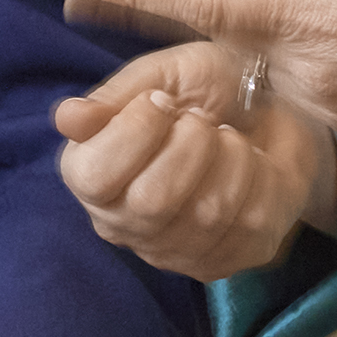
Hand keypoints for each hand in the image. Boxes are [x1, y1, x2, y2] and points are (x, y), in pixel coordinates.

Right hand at [54, 40, 336, 280]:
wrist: (268, 106)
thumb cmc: (204, 91)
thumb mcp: (160, 75)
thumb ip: (114, 97)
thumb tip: (68, 119)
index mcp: (89, 175)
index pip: (94, 177)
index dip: (136, 131)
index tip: (162, 101)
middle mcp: (122, 224)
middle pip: (151, 202)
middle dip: (190, 144)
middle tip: (203, 120)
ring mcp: (172, 252)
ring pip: (206, 214)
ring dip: (231, 157)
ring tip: (229, 139)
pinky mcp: (225, 262)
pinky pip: (249, 226)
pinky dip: (261, 178)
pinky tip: (253, 165)